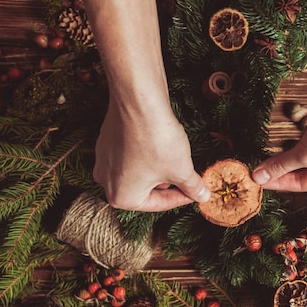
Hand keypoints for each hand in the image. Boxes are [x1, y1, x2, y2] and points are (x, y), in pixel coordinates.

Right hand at [93, 101, 209, 211]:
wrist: (139, 102)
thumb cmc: (157, 141)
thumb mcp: (182, 170)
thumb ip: (192, 187)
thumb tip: (203, 196)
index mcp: (121, 197)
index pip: (158, 204)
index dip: (182, 198)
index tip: (197, 193)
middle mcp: (106, 181)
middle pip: (146, 189)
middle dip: (170, 184)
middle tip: (190, 178)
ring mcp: (104, 160)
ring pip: (139, 172)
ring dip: (160, 169)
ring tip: (179, 161)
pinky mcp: (107, 140)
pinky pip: (130, 155)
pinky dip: (148, 154)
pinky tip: (163, 145)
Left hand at [252, 88, 306, 191]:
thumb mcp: (306, 154)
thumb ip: (281, 165)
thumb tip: (259, 177)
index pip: (302, 184)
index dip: (279, 183)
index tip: (259, 180)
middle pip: (301, 170)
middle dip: (280, 170)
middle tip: (258, 170)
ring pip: (301, 153)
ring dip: (283, 155)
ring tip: (264, 158)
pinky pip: (303, 138)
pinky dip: (291, 140)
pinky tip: (278, 141)